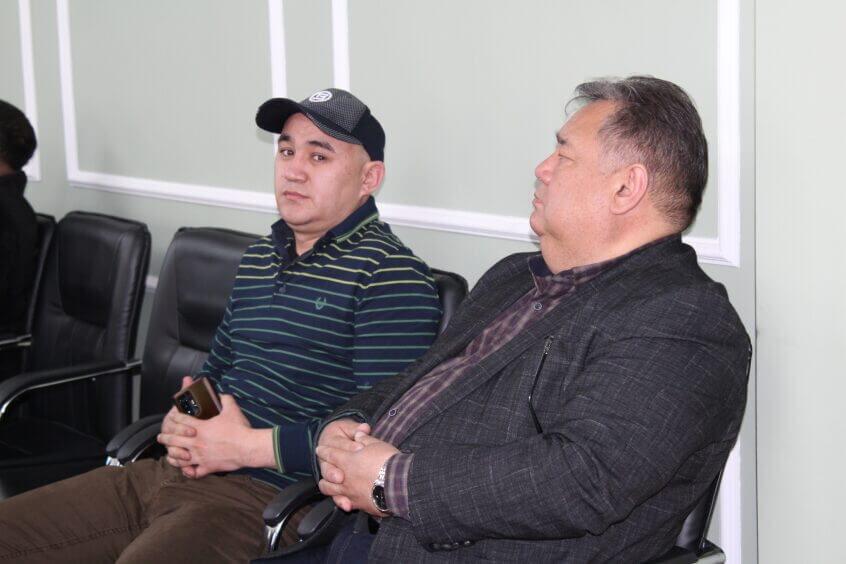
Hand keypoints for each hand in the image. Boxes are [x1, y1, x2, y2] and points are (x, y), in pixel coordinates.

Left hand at [158, 381, 273, 478]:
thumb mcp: (232, 408)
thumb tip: (220, 394)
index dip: (174, 417)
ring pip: (179, 458)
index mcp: (201, 428)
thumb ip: (224, 399)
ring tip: (168, 454)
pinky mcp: (207, 467)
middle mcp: (196, 443)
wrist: (248, 447)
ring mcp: (200, 456)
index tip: (171, 416)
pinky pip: (193, 472)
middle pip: (174, 440)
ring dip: (172, 455)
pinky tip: (186, 470)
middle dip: (165, 437)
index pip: (181, 421)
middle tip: (161, 437)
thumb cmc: (240, 429)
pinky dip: (188, 472)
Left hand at [316, 431, 398, 514]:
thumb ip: (364, 439)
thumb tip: (358, 433)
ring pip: (331, 491)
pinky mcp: (360, 504)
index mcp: (348, 461)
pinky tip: (345, 501)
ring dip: (328, 486)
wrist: (400, 484)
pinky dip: (343, 502)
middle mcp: (345, 478)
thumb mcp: (377, 444)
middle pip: (327, 474)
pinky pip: (345, 504)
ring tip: (329, 484)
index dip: (324, 451)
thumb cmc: (388, 461)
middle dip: (324, 469)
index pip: (331, 454)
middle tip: (324, 466)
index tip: (319, 449)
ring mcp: (350, 493)